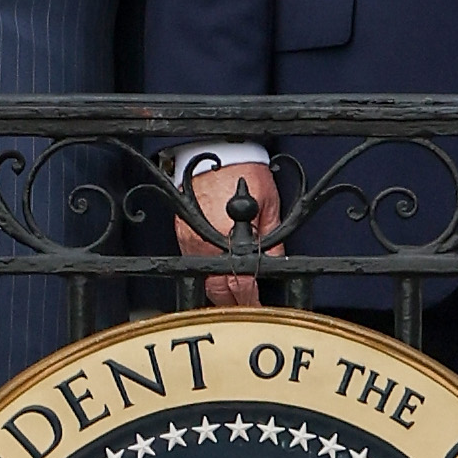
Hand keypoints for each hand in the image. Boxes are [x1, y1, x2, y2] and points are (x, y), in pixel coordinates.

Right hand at [174, 156, 281, 307]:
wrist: (217, 151)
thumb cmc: (243, 172)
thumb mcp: (270, 206)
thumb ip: (272, 240)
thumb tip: (275, 264)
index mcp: (230, 238)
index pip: (240, 283)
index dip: (250, 300)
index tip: (257, 307)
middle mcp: (206, 243)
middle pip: (217, 290)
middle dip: (234, 302)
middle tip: (248, 305)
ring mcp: (191, 240)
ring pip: (204, 280)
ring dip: (219, 291)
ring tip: (235, 295)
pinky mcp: (182, 233)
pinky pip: (193, 262)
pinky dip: (206, 272)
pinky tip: (218, 273)